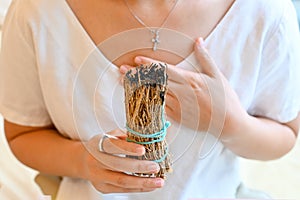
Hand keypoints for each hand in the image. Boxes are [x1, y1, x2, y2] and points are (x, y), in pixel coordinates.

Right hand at [81, 129, 163, 193]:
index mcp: (97, 145)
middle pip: (118, 166)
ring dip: (143, 182)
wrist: (83, 161)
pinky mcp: (103, 188)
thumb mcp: (110, 135)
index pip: (112, 146)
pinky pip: (123, 190)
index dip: (128, 148)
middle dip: (139, 167)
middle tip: (156, 167)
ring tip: (158, 182)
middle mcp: (95, 161)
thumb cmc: (102, 146)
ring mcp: (98, 177)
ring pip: (122, 181)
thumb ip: (125, 136)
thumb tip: (147, 137)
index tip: (143, 150)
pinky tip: (151, 186)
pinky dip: (139, 188)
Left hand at [119, 38, 248, 138]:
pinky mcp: (177, 117)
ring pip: (153, 95)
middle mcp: (180, 93)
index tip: (136, 60)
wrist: (228, 123)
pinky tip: (137, 98)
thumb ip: (205, 57)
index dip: (149, 65)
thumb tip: (198, 41)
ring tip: (124, 83)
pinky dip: (147, 102)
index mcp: (189, 80)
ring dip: (137, 88)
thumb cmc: (224, 98)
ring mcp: (177, 107)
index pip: (164, 70)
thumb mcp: (216, 75)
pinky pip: (158, 108)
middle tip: (121, 71)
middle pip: (154, 82)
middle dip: (136, 76)